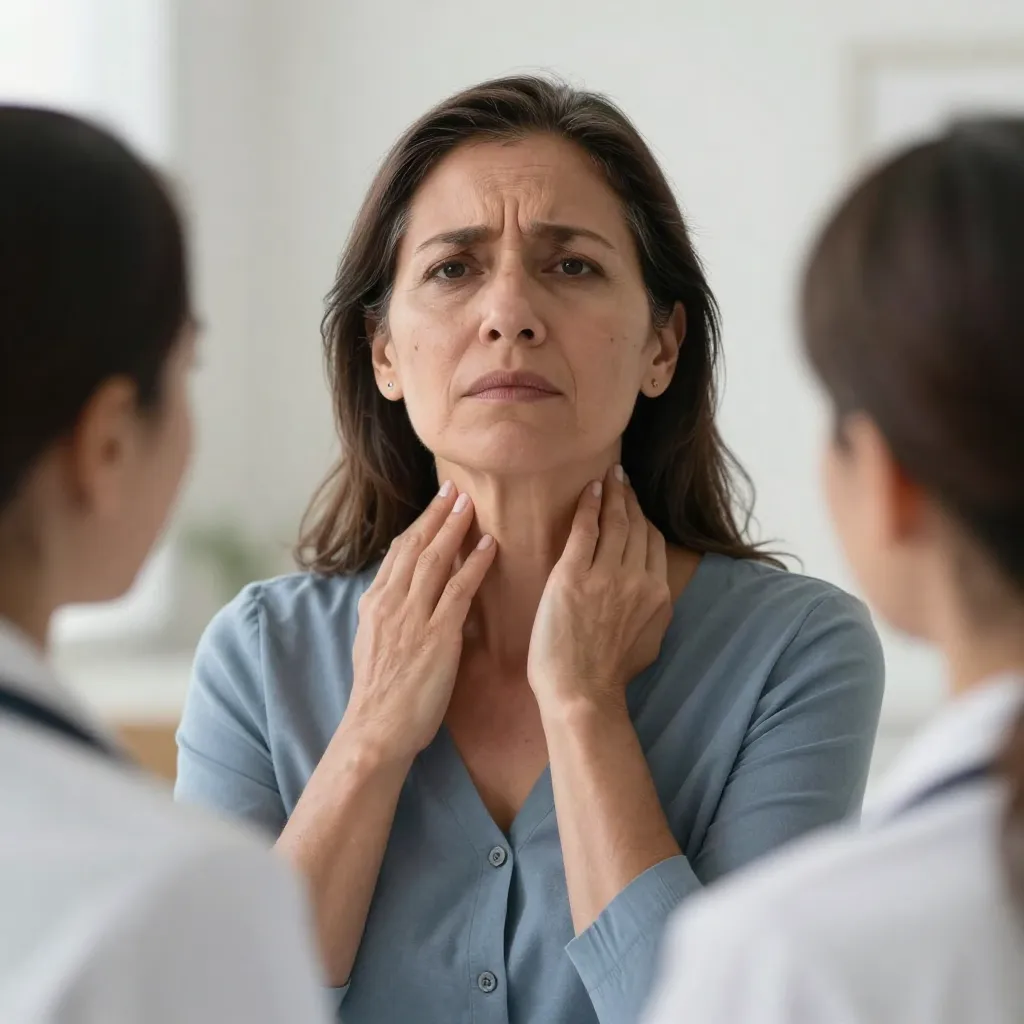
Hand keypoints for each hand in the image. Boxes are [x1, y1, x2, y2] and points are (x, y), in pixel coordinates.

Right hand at [342, 482, 496, 761]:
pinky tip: (489, 546)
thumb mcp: (371, 644)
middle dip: (436, 515)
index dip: (418, 525)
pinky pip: (459, 590)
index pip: (398, 553)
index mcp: (375, 603)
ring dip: (454, 528)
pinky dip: (474, 564)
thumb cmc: (378, 695)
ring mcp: (413, 617)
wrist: (376, 729)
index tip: (434, 505)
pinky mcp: (437, 635)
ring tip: (470, 503)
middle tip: (454, 488)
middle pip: (416, 546)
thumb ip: (386, 616)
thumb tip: (397, 596)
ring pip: (435, 560)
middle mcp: (391, 602)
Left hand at [527, 465, 672, 715]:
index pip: (654, 543)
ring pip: (615, 522)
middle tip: (622, 477)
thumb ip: (653, 610)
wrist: (581, 692)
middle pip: (638, 526)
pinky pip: (586, 529)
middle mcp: (637, 579)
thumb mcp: (649, 642)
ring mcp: (606, 576)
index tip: (636, 503)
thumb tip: (651, 594)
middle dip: (630, 497)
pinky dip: (590, 505)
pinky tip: (591, 489)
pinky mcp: (573, 575)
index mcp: (658, 595)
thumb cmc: (608, 675)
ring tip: (610, 476)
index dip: (645, 518)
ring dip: (613, 493)